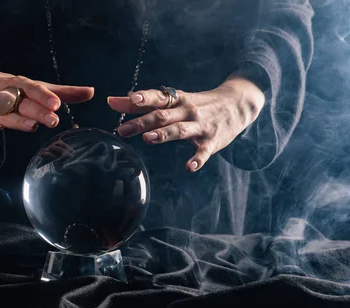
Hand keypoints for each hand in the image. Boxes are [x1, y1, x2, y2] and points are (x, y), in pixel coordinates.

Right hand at [0, 62, 94, 143]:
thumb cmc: (10, 87)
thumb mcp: (35, 86)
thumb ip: (62, 92)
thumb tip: (91, 92)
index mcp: (21, 86)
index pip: (34, 89)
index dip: (45, 96)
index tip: (57, 104)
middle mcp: (7, 96)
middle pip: (24, 105)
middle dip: (38, 111)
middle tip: (54, 120)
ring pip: (6, 116)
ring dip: (17, 121)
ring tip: (32, 126)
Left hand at [107, 73, 265, 171]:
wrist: (237, 104)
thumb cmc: (197, 103)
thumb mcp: (172, 100)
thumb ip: (141, 103)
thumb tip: (111, 101)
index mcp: (176, 100)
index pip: (159, 98)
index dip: (145, 98)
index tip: (133, 99)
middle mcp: (187, 111)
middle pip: (163, 116)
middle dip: (142, 123)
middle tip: (122, 130)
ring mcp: (200, 127)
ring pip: (180, 130)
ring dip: (164, 134)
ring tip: (148, 138)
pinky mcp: (211, 142)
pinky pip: (204, 152)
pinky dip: (197, 159)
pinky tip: (190, 167)